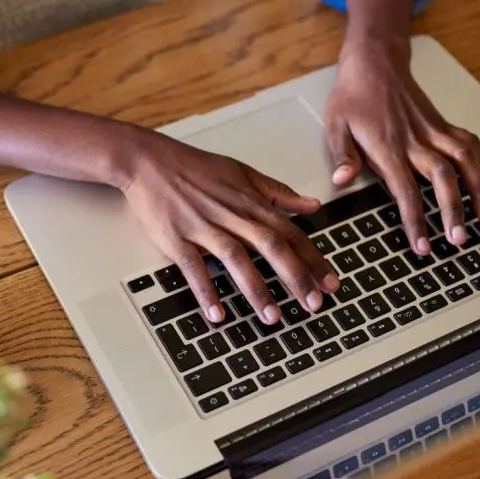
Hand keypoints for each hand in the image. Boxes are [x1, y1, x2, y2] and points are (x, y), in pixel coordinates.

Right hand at [118, 129, 338, 325]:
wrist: (149, 161)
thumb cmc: (194, 168)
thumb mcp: (242, 173)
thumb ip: (278, 193)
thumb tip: (312, 205)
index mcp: (250, 201)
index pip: (290, 232)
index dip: (313, 259)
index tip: (330, 282)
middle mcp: (231, 214)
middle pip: (271, 246)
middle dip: (295, 277)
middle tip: (314, 304)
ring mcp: (203, 227)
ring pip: (236, 259)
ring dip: (256, 290)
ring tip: (272, 318)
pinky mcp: (176, 238)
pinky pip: (194, 267)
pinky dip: (205, 291)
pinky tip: (217, 314)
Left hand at [325, 37, 479, 254]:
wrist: (374, 63)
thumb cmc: (352, 97)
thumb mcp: (335, 125)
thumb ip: (342, 155)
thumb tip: (340, 181)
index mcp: (387, 147)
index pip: (405, 190)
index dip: (415, 220)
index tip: (423, 246)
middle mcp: (415, 140)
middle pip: (442, 178)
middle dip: (454, 210)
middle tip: (460, 239)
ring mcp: (433, 130)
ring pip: (464, 160)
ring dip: (479, 189)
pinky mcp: (442, 124)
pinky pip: (470, 144)